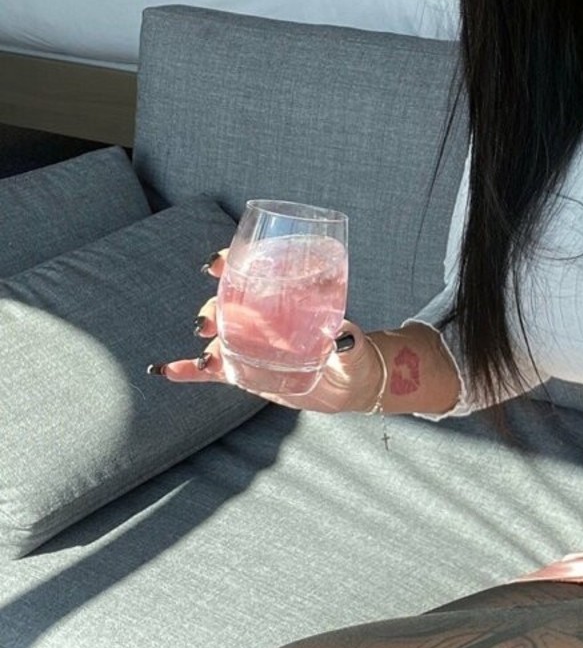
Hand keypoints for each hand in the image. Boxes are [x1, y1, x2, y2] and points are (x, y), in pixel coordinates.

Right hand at [148, 249, 380, 413]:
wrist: (348, 383)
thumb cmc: (351, 352)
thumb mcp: (351, 343)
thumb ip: (347, 339)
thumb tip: (342, 335)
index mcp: (283, 299)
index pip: (250, 273)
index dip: (229, 264)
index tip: (216, 264)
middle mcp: (261, 318)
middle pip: (226, 305)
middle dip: (212, 309)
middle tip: (209, 323)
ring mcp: (250, 345)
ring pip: (218, 336)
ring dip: (206, 340)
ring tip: (209, 354)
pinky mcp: (244, 372)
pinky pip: (210, 371)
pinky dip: (188, 370)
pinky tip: (166, 370)